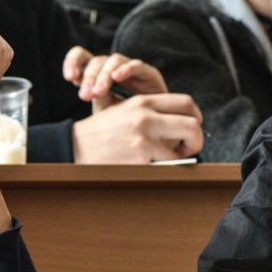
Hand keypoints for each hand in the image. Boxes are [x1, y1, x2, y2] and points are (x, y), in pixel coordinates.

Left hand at [63, 47, 167, 111]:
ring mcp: (129, 69)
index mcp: (96, 74)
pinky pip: (136, 65)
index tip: (70, 77)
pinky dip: (126, 69)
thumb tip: (86, 89)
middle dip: (89, 77)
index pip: (81, 57)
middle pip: (96, 61)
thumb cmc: (123, 121)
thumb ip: (96, 98)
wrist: (149, 130)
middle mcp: (112, 68)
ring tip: (99, 92)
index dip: (73, 62)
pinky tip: (117, 77)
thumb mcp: (104, 111)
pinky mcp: (148, 73)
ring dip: (104, 75)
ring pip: (113, 60)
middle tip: (84, 95)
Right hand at [71, 93, 203, 163]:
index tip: (189, 130)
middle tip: (187, 149)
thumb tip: (182, 124)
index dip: (195, 117)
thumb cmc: (100, 132)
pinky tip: (145, 167)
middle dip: (197, 141)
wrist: (74, 146)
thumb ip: (150, 112)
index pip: (186, 102)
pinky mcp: (139, 159)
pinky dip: (159, 170)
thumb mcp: (123, 111)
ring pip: (181, 151)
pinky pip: (163, 167)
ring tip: (161, 161)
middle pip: (193, 125)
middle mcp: (145, 117)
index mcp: (142, 101)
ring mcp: (143, 138)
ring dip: (176, 160)